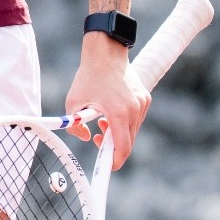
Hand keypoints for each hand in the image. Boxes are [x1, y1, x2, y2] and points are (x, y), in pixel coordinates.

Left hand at [63, 36, 149, 168]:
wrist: (106, 52)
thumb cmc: (89, 76)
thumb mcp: (74, 102)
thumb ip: (75, 125)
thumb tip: (85, 137)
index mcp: (119, 113)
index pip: (122, 147)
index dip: (115, 161)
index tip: (107, 166)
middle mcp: (135, 110)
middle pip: (128, 141)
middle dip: (112, 146)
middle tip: (97, 141)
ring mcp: (143, 104)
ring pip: (132, 130)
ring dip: (118, 133)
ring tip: (101, 123)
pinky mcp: (145, 98)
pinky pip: (136, 119)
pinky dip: (124, 122)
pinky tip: (110, 113)